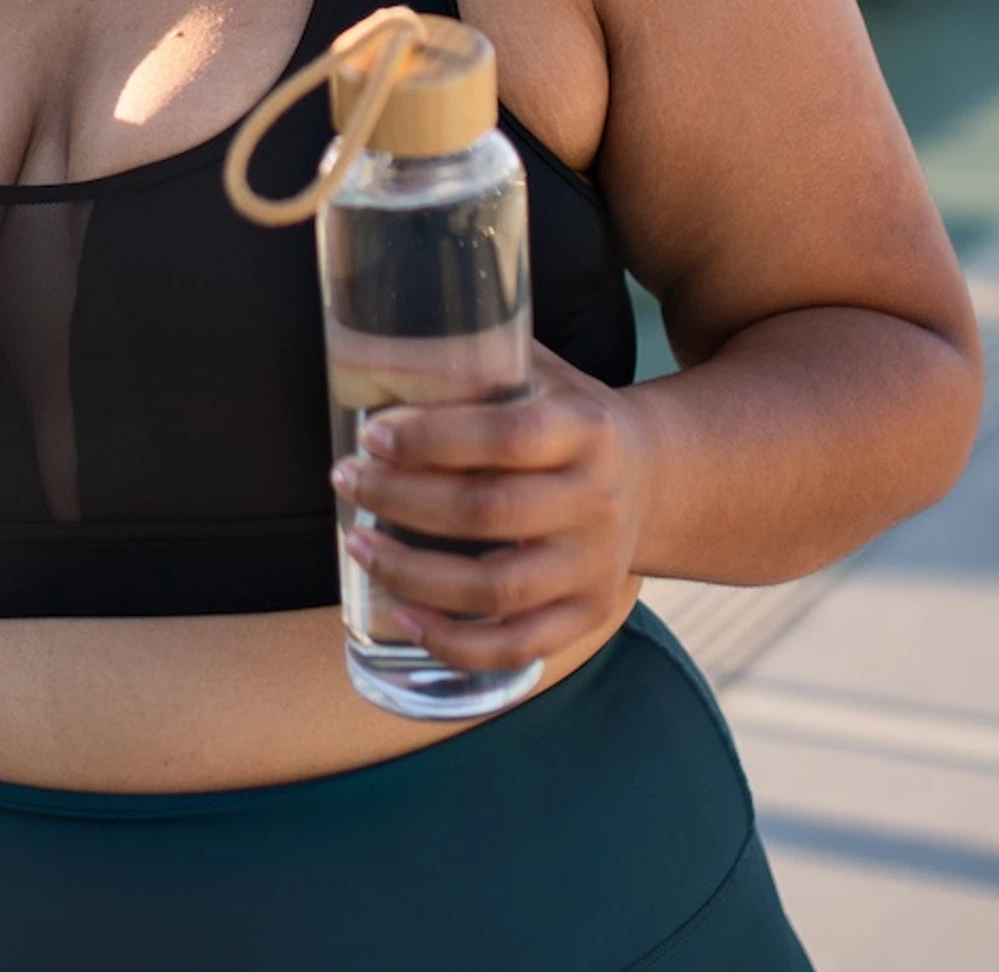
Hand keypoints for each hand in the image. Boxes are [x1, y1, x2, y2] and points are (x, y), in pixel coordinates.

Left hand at [331, 347, 649, 677]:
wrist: (650, 477)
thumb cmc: (564, 418)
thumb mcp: (538, 374)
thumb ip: (475, 363)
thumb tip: (370, 353)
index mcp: (588, 429)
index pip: (507, 436)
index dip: (432, 439)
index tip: (372, 435)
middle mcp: (599, 500)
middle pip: (489, 513)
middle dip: (401, 500)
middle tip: (348, 480)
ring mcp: (597, 565)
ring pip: (496, 589)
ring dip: (413, 573)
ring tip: (358, 545)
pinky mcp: (588, 613)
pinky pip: (517, 646)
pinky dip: (454, 642)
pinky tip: (403, 616)